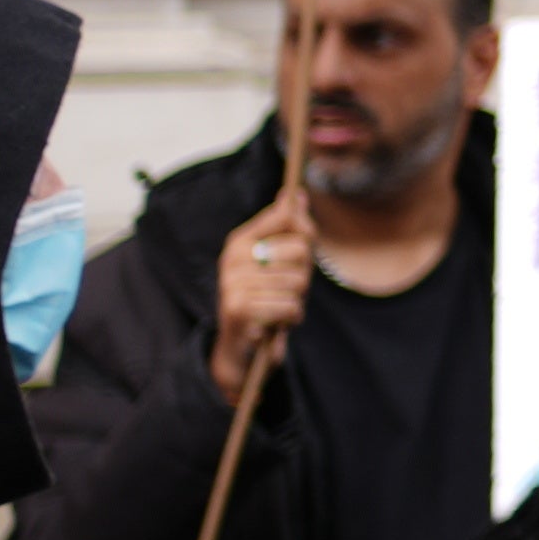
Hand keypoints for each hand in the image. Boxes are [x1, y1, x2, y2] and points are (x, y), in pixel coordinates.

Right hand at [210, 158, 308, 399]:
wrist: (241, 344)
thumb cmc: (265, 296)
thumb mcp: (278, 261)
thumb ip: (289, 229)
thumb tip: (296, 194)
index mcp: (240, 240)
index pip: (288, 217)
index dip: (306, 233)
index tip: (302, 250)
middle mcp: (232, 258)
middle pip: (300, 251)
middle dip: (304, 274)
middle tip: (288, 289)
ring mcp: (233, 283)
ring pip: (298, 282)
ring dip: (298, 299)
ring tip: (279, 305)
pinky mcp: (239, 308)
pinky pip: (291, 306)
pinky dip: (292, 317)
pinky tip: (276, 321)